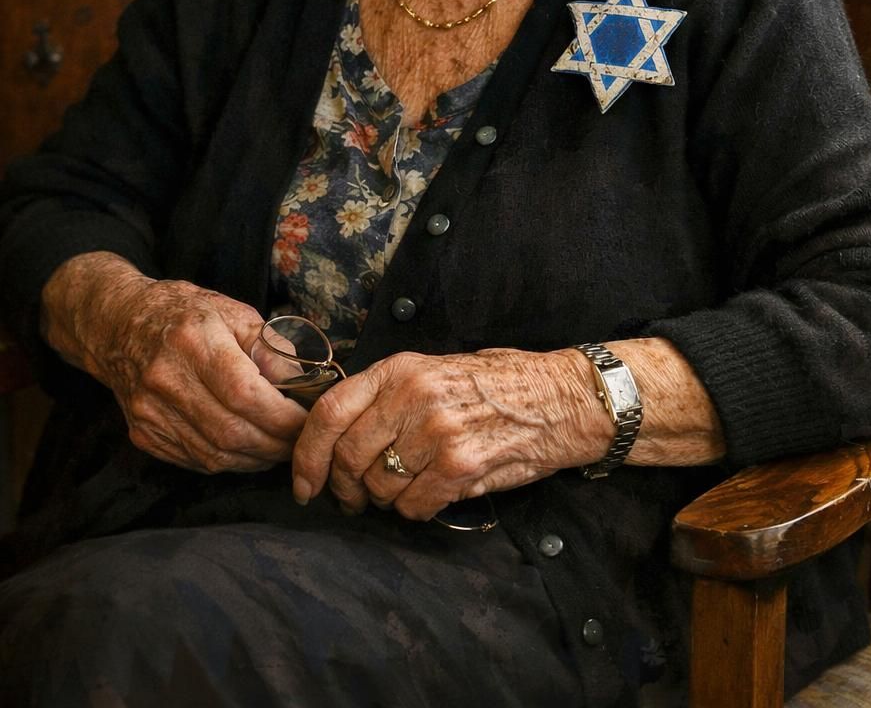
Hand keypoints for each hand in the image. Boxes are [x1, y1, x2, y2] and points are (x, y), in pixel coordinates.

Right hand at [42, 255, 305, 473]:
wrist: (118, 325)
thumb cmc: (183, 312)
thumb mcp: (232, 311)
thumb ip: (269, 347)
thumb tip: (304, 384)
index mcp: (193, 341)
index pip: (245, 394)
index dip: (281, 417)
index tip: (306, 421)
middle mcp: (166, 380)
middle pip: (231, 431)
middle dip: (274, 444)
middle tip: (299, 441)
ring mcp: (150, 412)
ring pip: (214, 454)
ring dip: (255, 458)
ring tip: (278, 448)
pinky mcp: (143, 433)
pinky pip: (194, 460)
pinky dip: (228, 460)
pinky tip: (247, 450)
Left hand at [290, 347, 610, 519]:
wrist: (558, 399)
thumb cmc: (495, 384)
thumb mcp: (433, 368)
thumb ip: (385, 395)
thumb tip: (335, 435)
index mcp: (399, 369)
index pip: (329, 413)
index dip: (306, 455)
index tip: (305, 484)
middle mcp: (412, 397)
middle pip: (348, 458)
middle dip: (345, 488)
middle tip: (355, 498)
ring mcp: (436, 433)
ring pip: (379, 488)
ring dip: (386, 499)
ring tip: (408, 487)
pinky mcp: (459, 467)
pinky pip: (413, 507)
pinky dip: (416, 510)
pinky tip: (435, 494)